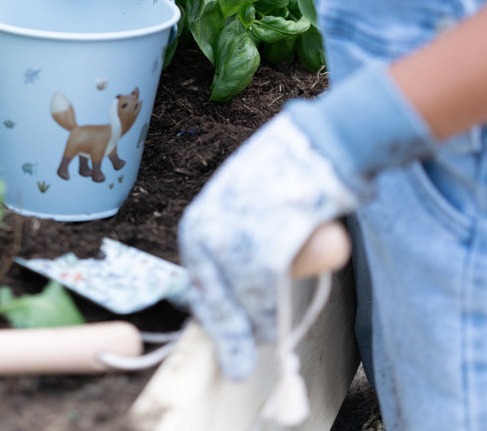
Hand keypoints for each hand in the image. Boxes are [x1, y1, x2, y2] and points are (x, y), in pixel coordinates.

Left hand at [178, 62, 434, 379]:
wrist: (315, 146)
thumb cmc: (282, 174)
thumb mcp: (241, 201)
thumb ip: (233, 235)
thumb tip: (235, 277)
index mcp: (198, 220)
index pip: (196, 278)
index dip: (210, 311)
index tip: (219, 333)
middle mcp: (205, 230)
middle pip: (209, 296)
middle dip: (224, 332)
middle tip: (235, 365)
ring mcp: (230, 240)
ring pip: (235, 301)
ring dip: (250, 328)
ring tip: (262, 341)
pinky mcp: (261, 248)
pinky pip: (260, 295)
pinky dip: (266, 318)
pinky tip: (272, 330)